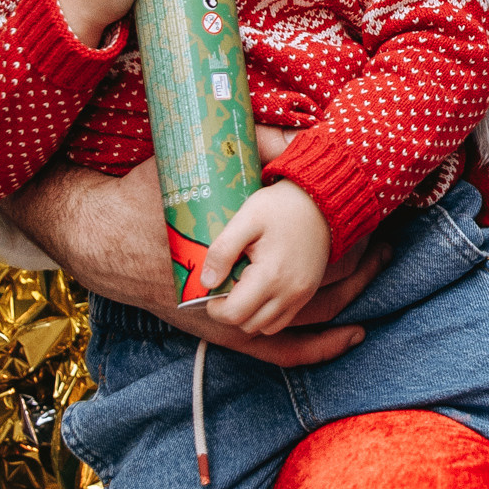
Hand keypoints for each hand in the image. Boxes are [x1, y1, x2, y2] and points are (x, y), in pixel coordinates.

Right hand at [12, 141, 374, 367]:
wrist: (101, 238)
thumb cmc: (146, 196)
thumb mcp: (194, 164)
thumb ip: (249, 147)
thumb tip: (302, 138)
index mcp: (236, 246)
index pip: (309, 242)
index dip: (348, 228)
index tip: (375, 208)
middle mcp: (238, 288)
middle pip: (320, 280)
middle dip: (359, 259)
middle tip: (387, 239)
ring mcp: (232, 317)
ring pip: (309, 315)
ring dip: (351, 293)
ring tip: (378, 266)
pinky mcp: (225, 333)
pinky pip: (282, 350)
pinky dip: (321, 347)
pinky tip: (353, 334)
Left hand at [195, 179, 335, 337]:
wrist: (320, 203)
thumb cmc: (280, 207)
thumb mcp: (245, 219)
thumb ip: (223, 250)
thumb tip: (207, 282)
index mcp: (271, 275)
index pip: (234, 314)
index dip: (215, 308)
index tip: (211, 289)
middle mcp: (289, 293)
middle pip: (249, 325)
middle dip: (231, 311)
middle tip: (226, 286)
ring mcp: (301, 296)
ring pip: (266, 327)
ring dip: (249, 315)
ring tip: (244, 288)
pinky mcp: (307, 294)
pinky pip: (282, 320)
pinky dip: (266, 313)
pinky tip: (260, 290)